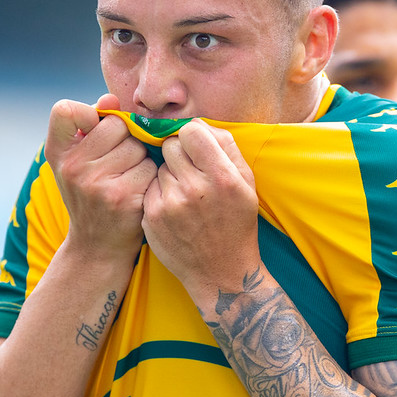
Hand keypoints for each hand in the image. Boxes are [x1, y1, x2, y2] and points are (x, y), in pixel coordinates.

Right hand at [45, 94, 157, 260]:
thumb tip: (111, 99)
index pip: (65, 110)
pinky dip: (150, 177)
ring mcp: (97, 184)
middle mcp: (72, 168)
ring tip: (128, 178)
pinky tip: (138, 192)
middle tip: (119, 162)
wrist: (97, 246)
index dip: (87, 113)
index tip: (96, 128)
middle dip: (126, 139)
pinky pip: (150, 168)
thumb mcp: (79, 162)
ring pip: (138, 146)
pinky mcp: (123, 198)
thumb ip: (93, 126)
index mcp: (58, 153)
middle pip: (117, 125)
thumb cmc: (92, 194)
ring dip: (141, 159)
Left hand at [142, 119, 259, 302]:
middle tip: (190, 172)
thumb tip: (200, 124)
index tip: (195, 148)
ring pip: (159, 167)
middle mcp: (195, 189)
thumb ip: (227, 147)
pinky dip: (159, 194)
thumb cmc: (236, 224)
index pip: (191, 130)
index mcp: (222, 177)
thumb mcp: (246, 184)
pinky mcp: (152, 217)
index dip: (192, 136)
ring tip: (185, 197)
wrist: (220, 272)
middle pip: (170, 145)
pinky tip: (174, 210)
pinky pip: (150, 188)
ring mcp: (170, 204)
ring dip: (169, 176)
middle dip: (178, 154)